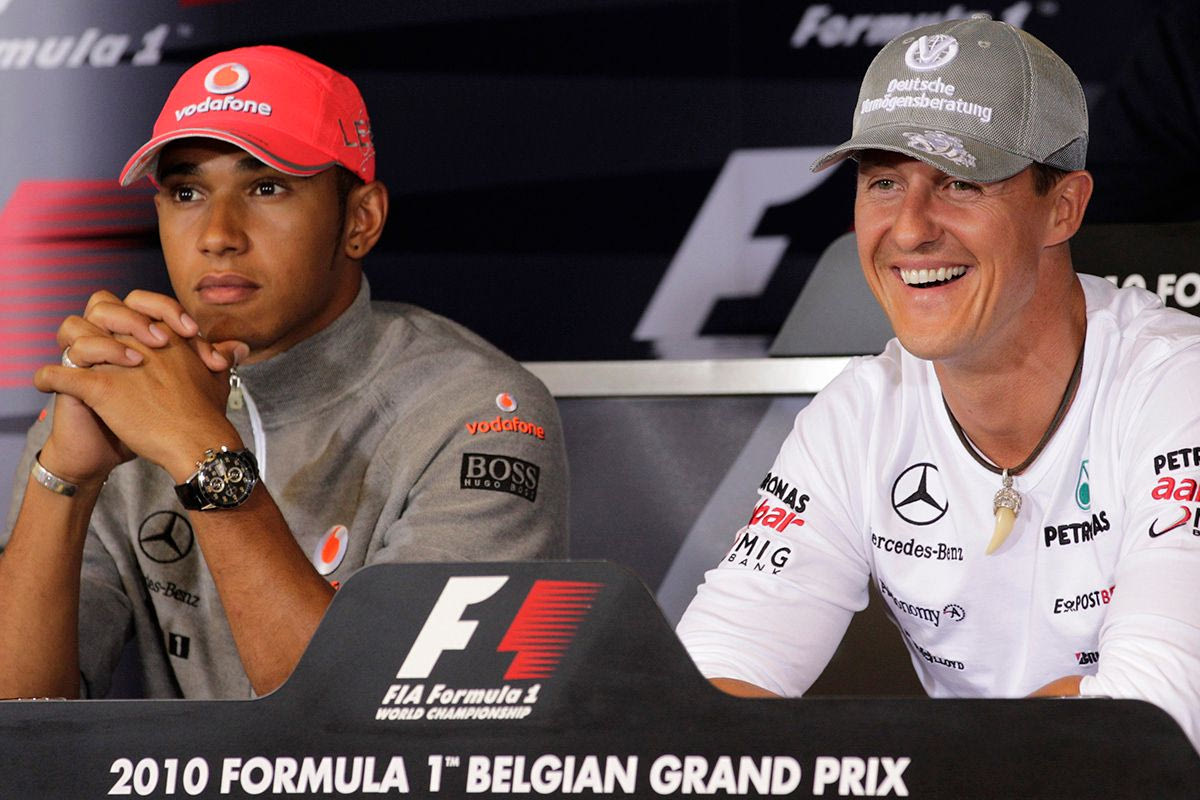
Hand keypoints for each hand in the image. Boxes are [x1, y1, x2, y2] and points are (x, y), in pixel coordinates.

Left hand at [37, 291, 247, 483]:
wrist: (199, 442)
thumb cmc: (209, 413)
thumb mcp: (218, 377)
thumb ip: (221, 356)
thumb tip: (237, 347)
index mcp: (165, 334)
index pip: (138, 302)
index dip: (132, 312)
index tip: (137, 334)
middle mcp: (139, 341)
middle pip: (101, 308)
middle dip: (95, 321)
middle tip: (98, 342)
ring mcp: (117, 363)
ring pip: (75, 334)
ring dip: (70, 345)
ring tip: (72, 361)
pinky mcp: (101, 388)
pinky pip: (60, 375)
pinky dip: (48, 379)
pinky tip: (48, 385)